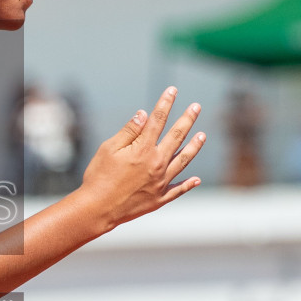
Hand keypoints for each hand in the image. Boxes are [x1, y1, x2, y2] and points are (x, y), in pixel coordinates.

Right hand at [75, 87, 205, 232]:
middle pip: (177, 137)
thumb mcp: (108, 149)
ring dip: (194, 147)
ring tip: (203, 136)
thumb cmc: (99, 176)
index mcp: (143, 149)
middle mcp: (157, 164)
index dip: (166, 103)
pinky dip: (188, 184)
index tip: (173, 90)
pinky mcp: (159, 199)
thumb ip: (128, 131)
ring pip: (183, 161)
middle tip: (197, 107)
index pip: (158, 120)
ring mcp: (161, 182)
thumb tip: (144, 115)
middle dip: (187, 119)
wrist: (97, 209)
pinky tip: (196, 179)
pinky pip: (178, 189)